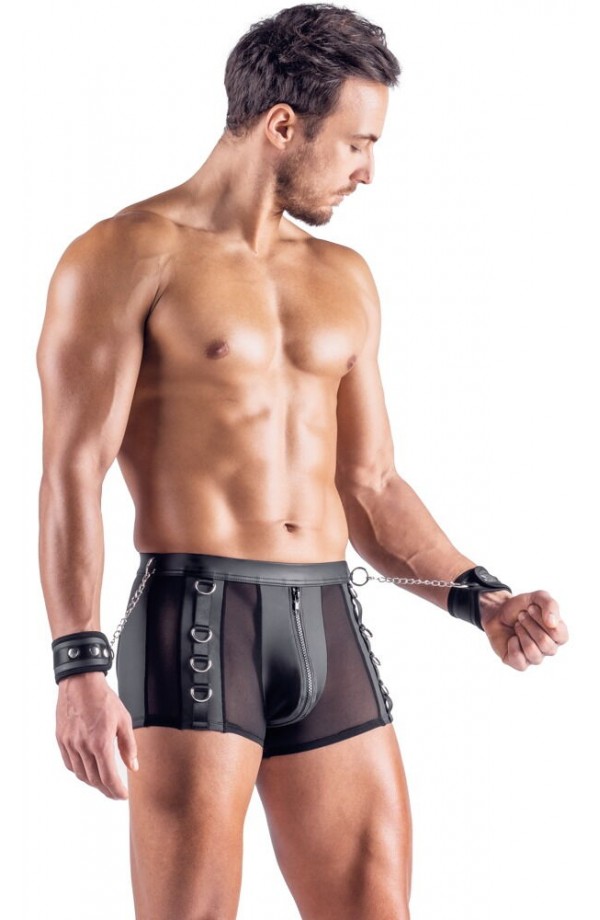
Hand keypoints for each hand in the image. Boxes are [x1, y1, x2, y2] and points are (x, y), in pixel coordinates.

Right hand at [56, 671, 138, 798]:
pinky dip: (79, 772)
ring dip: (93, 783)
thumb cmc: (103, 699)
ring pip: (80, 774)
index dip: (116, 790)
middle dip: (106, 790)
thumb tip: (133, 766)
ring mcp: (70, 744)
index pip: (108, 777)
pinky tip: (87, 771)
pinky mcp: (61, 739)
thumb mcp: (124, 720)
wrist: (80, 683)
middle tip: (115, 793)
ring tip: (103, 784)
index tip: (122, 795)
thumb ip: (128, 746)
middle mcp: (83, 747)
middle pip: (94, 779)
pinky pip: (69, 764)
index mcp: (100, 742)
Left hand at [479, 590, 568, 670]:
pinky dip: (513, 646)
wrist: (497, 612)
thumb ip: (550, 605)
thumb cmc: (521, 607)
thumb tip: (552, 623)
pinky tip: (512, 638)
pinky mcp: (519, 663)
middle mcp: (549, 648)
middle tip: (521, 616)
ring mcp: (535, 657)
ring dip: (522, 634)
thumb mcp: (537, 597)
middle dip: (529, 625)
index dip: (543, 620)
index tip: (530, 607)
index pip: (559, 634)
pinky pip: (520, 662)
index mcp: (558, 634)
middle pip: (545, 644)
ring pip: (533, 654)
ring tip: (517, 625)